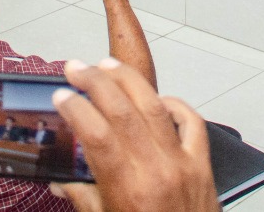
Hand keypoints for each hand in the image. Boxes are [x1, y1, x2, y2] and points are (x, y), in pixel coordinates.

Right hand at [50, 59, 219, 211]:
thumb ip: (85, 202)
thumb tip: (63, 183)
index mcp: (128, 191)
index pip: (97, 135)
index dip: (75, 109)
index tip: (60, 96)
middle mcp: (157, 172)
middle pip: (123, 110)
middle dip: (96, 82)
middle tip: (76, 68)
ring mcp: (183, 165)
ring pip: (155, 106)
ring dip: (129, 80)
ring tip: (107, 66)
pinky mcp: (203, 167)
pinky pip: (192, 123)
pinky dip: (174, 104)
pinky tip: (158, 97)